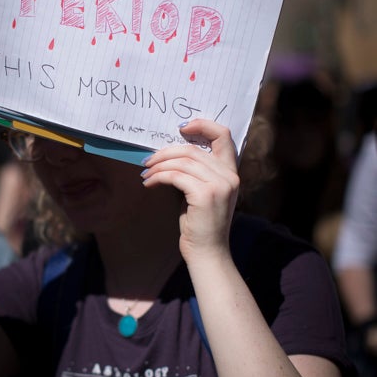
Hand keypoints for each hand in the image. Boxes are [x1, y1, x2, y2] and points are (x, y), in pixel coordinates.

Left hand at [141, 119, 239, 262]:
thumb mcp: (203, 192)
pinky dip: (159, 177)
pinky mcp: (205, 195)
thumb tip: (171, 153)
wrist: (208, 252)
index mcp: (231, 172)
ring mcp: (219, 185)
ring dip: (159, 165)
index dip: (203, 125)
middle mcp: (229, 176)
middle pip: (193, 149)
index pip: (224, 135)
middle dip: (166, 152)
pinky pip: (176, 176)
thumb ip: (197, 172)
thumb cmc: (201, 224)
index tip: (181, 128)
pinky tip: (149, 183)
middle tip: (148, 160)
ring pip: (182, 161)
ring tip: (146, 173)